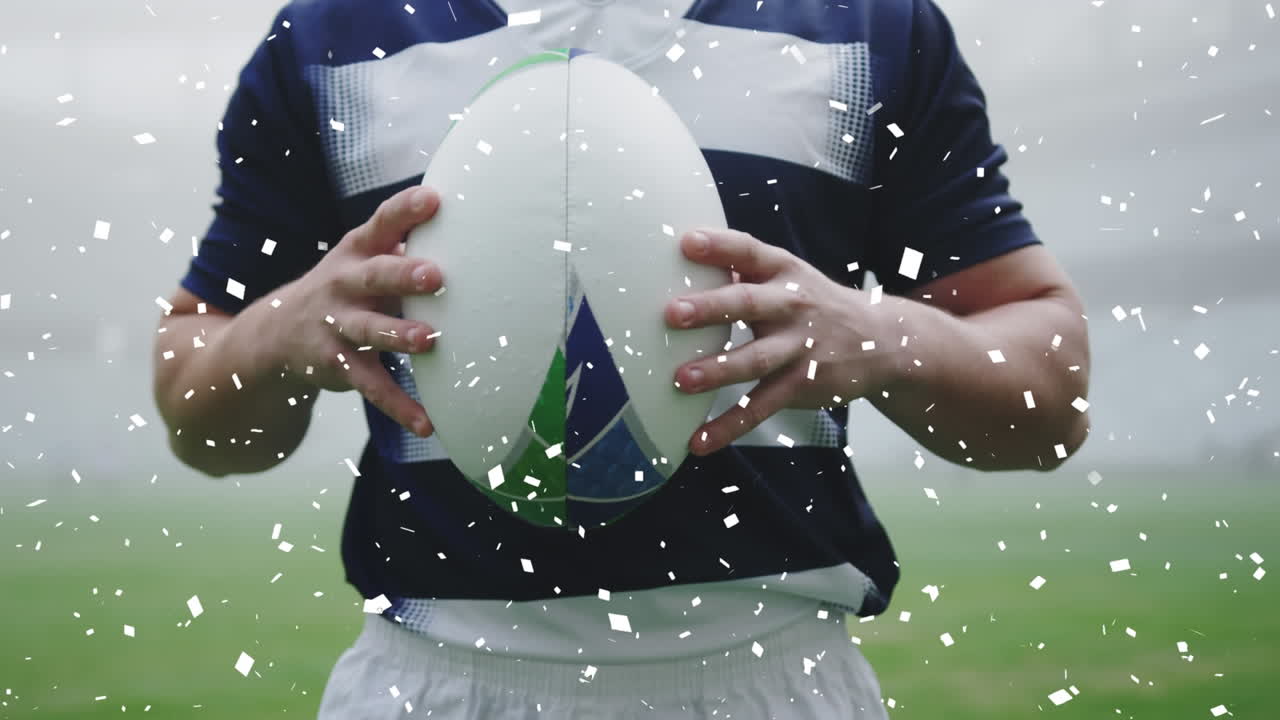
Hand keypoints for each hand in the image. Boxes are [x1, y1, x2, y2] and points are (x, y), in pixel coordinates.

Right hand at [264, 185, 443, 437]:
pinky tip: (427, 423)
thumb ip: (405, 244)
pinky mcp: (338, 365)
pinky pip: (371, 387)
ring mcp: (338, 325)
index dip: (406, 211)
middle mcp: (344, 284)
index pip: (381, 223)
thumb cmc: (347, 286)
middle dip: (403, 274)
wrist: (277, 332)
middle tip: (436, 275)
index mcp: (357, 251)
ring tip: (429, 340)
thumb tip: (468, 226)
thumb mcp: (365, 258)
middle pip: (374, 276)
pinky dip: (399, 406)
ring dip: (398, 335)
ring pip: (369, 330)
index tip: (434, 199)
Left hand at [664, 228, 899, 454]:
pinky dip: (729, 426)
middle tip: (674, 314)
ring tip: (683, 379)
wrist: (879, 341)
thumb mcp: (788, 277)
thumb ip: (745, 270)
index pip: (748, 252)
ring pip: (754, 359)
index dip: (718, 246)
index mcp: (783, 272)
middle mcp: (790, 306)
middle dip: (711, 308)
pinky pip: (760, 407)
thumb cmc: (814, 304)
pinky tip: (699, 441)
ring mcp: (797, 347)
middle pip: (748, 304)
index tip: (686, 242)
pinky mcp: (799, 385)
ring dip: (718, 370)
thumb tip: (685, 258)